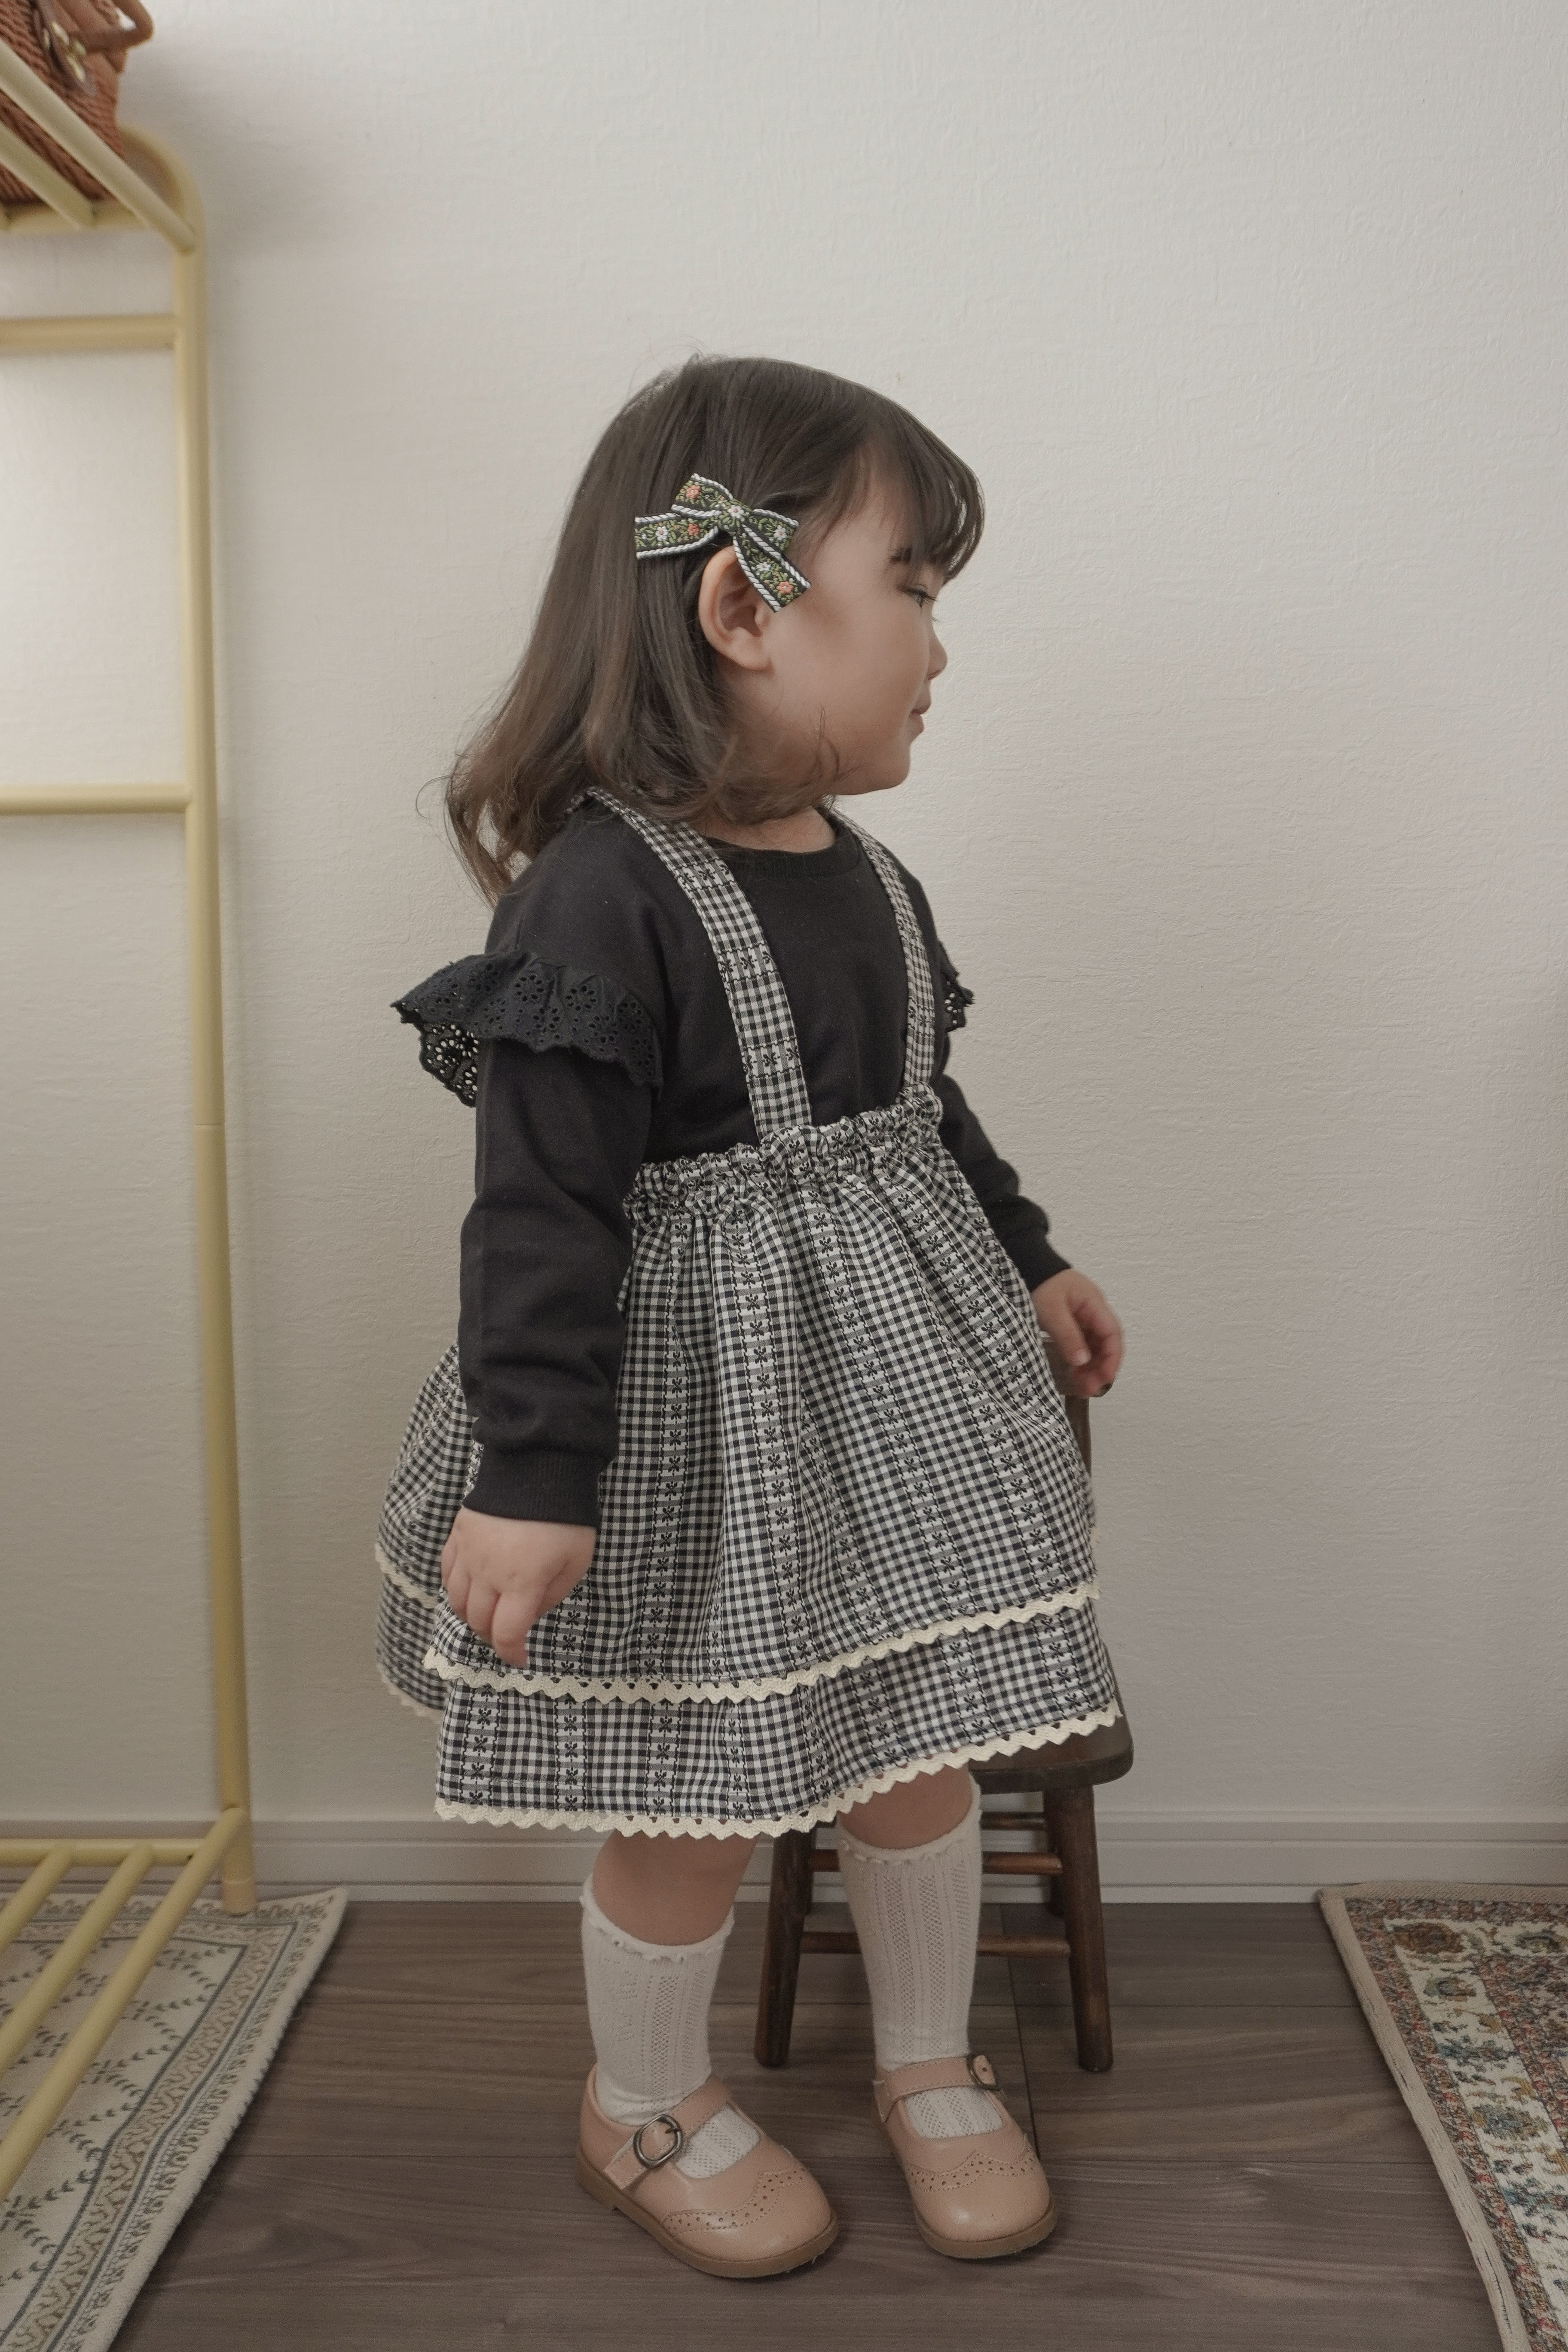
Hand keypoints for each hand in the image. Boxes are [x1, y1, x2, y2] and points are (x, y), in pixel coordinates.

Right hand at [439, 1508, 594, 1667]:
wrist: (539, 1467)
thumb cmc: (565, 1516)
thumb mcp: (576, 1561)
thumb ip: (553, 1595)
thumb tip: (531, 1613)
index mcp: (522, 1582)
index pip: (506, 1634)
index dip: (511, 1654)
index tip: (519, 1659)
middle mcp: (489, 1573)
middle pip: (479, 1621)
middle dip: (493, 1637)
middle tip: (506, 1635)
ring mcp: (469, 1554)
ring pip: (457, 1601)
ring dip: (471, 1616)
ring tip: (488, 1615)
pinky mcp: (459, 1535)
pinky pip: (447, 1573)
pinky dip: (454, 1589)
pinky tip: (468, 1590)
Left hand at [1029, 1269, 1122, 1399]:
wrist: (1025, 1266)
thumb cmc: (1039, 1282)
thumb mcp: (1051, 1311)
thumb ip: (1068, 1335)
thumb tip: (1083, 1361)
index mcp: (1094, 1304)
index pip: (1113, 1334)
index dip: (1112, 1358)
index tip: (1105, 1378)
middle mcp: (1093, 1312)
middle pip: (1106, 1344)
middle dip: (1101, 1368)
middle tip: (1090, 1389)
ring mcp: (1083, 1318)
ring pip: (1094, 1348)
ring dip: (1091, 1368)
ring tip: (1082, 1388)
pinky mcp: (1071, 1325)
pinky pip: (1081, 1346)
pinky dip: (1079, 1362)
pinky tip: (1074, 1376)